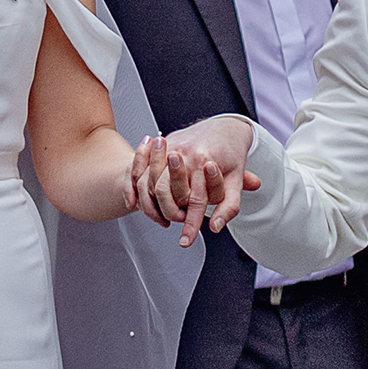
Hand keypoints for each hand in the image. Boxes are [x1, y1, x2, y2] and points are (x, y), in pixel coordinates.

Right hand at [129, 117, 256, 242]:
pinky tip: (133, 202)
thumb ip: (229, 205)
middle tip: (170, 224)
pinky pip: (136, 169)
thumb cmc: (231, 154)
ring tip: (160, 217)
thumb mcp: (237, 180)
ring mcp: (167, 148)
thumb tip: (215, 227)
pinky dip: (131, 186)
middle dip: (166, 212)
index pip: (193, 199)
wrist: (224, 126)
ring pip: (147, 181)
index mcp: (202, 162)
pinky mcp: (156, 147)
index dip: (190, 223)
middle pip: (163, 190)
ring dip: (148, 204)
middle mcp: (182, 153)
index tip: (186, 242)